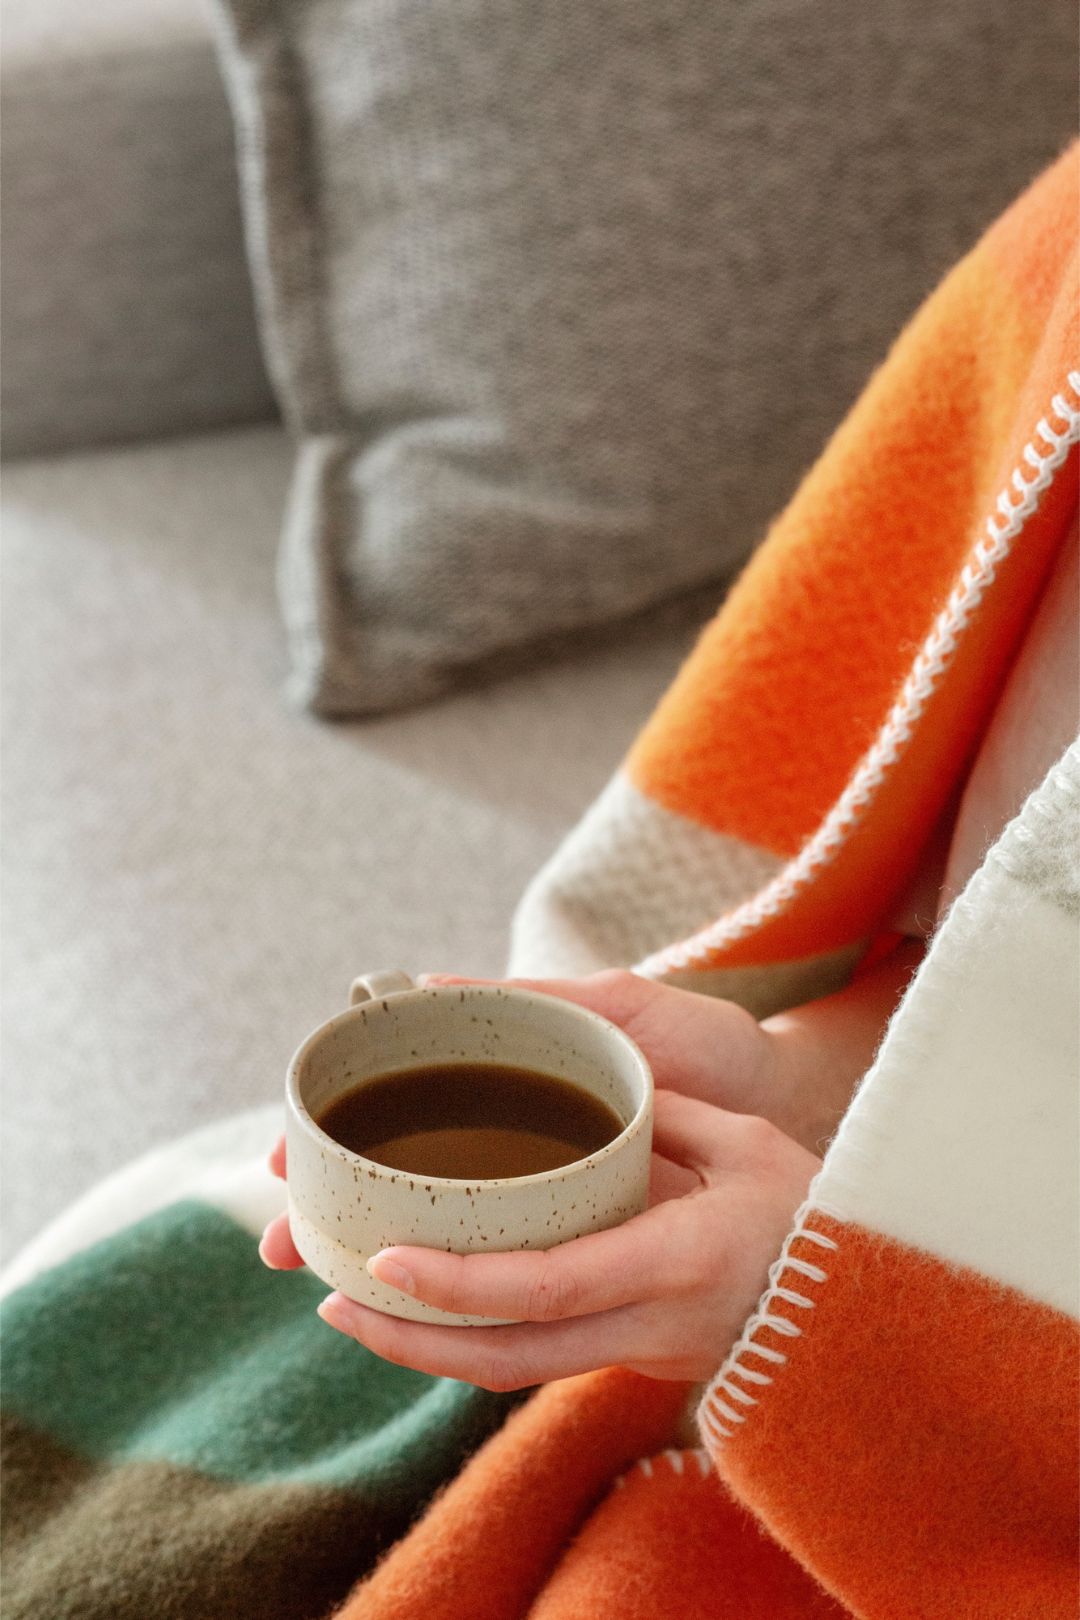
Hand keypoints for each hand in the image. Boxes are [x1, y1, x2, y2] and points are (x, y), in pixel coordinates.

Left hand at [260, 1087, 817, 1387]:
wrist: (861, 1308)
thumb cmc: (809, 1210)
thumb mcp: (745, 1144)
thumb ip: (661, 1117)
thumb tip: (583, 1085)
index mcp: (677, 1259)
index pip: (552, 1285)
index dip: (463, 1282)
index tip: (387, 1258)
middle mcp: (648, 1321)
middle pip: (508, 1355)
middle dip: (411, 1337)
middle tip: (332, 1298)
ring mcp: (637, 1349)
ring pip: (511, 1372)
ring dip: (426, 1349)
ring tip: (354, 1309)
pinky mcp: (630, 1355)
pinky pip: (534, 1361)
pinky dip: (468, 1340)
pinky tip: (424, 1306)